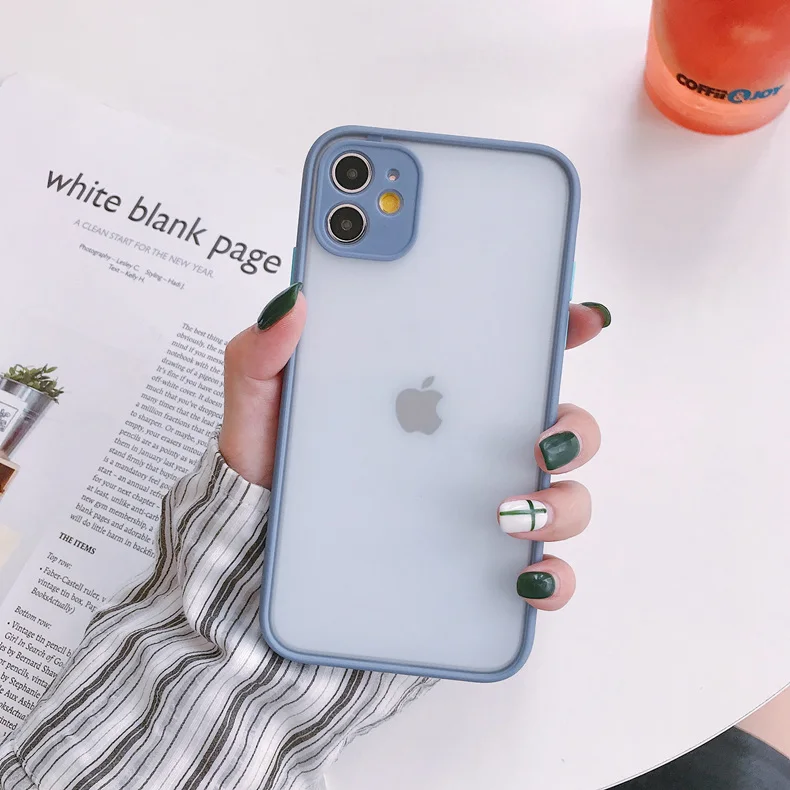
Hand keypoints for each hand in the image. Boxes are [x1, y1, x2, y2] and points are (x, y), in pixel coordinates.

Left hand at [219, 284, 608, 611]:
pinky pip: (537, 573)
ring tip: (508, 510)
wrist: (257, 553)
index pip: (506, 355)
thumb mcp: (259, 406)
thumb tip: (293, 301)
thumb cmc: (270, 471)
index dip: (552, 328)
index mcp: (431, 398)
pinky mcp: (475, 567)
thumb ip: (264, 353)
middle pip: (557, 424)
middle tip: (540, 436)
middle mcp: (468, 449)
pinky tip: (523, 575)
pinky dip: (549, 576)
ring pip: (562, 496)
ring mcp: (479, 507)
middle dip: (574, 426)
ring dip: (562, 501)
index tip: (577, 316)